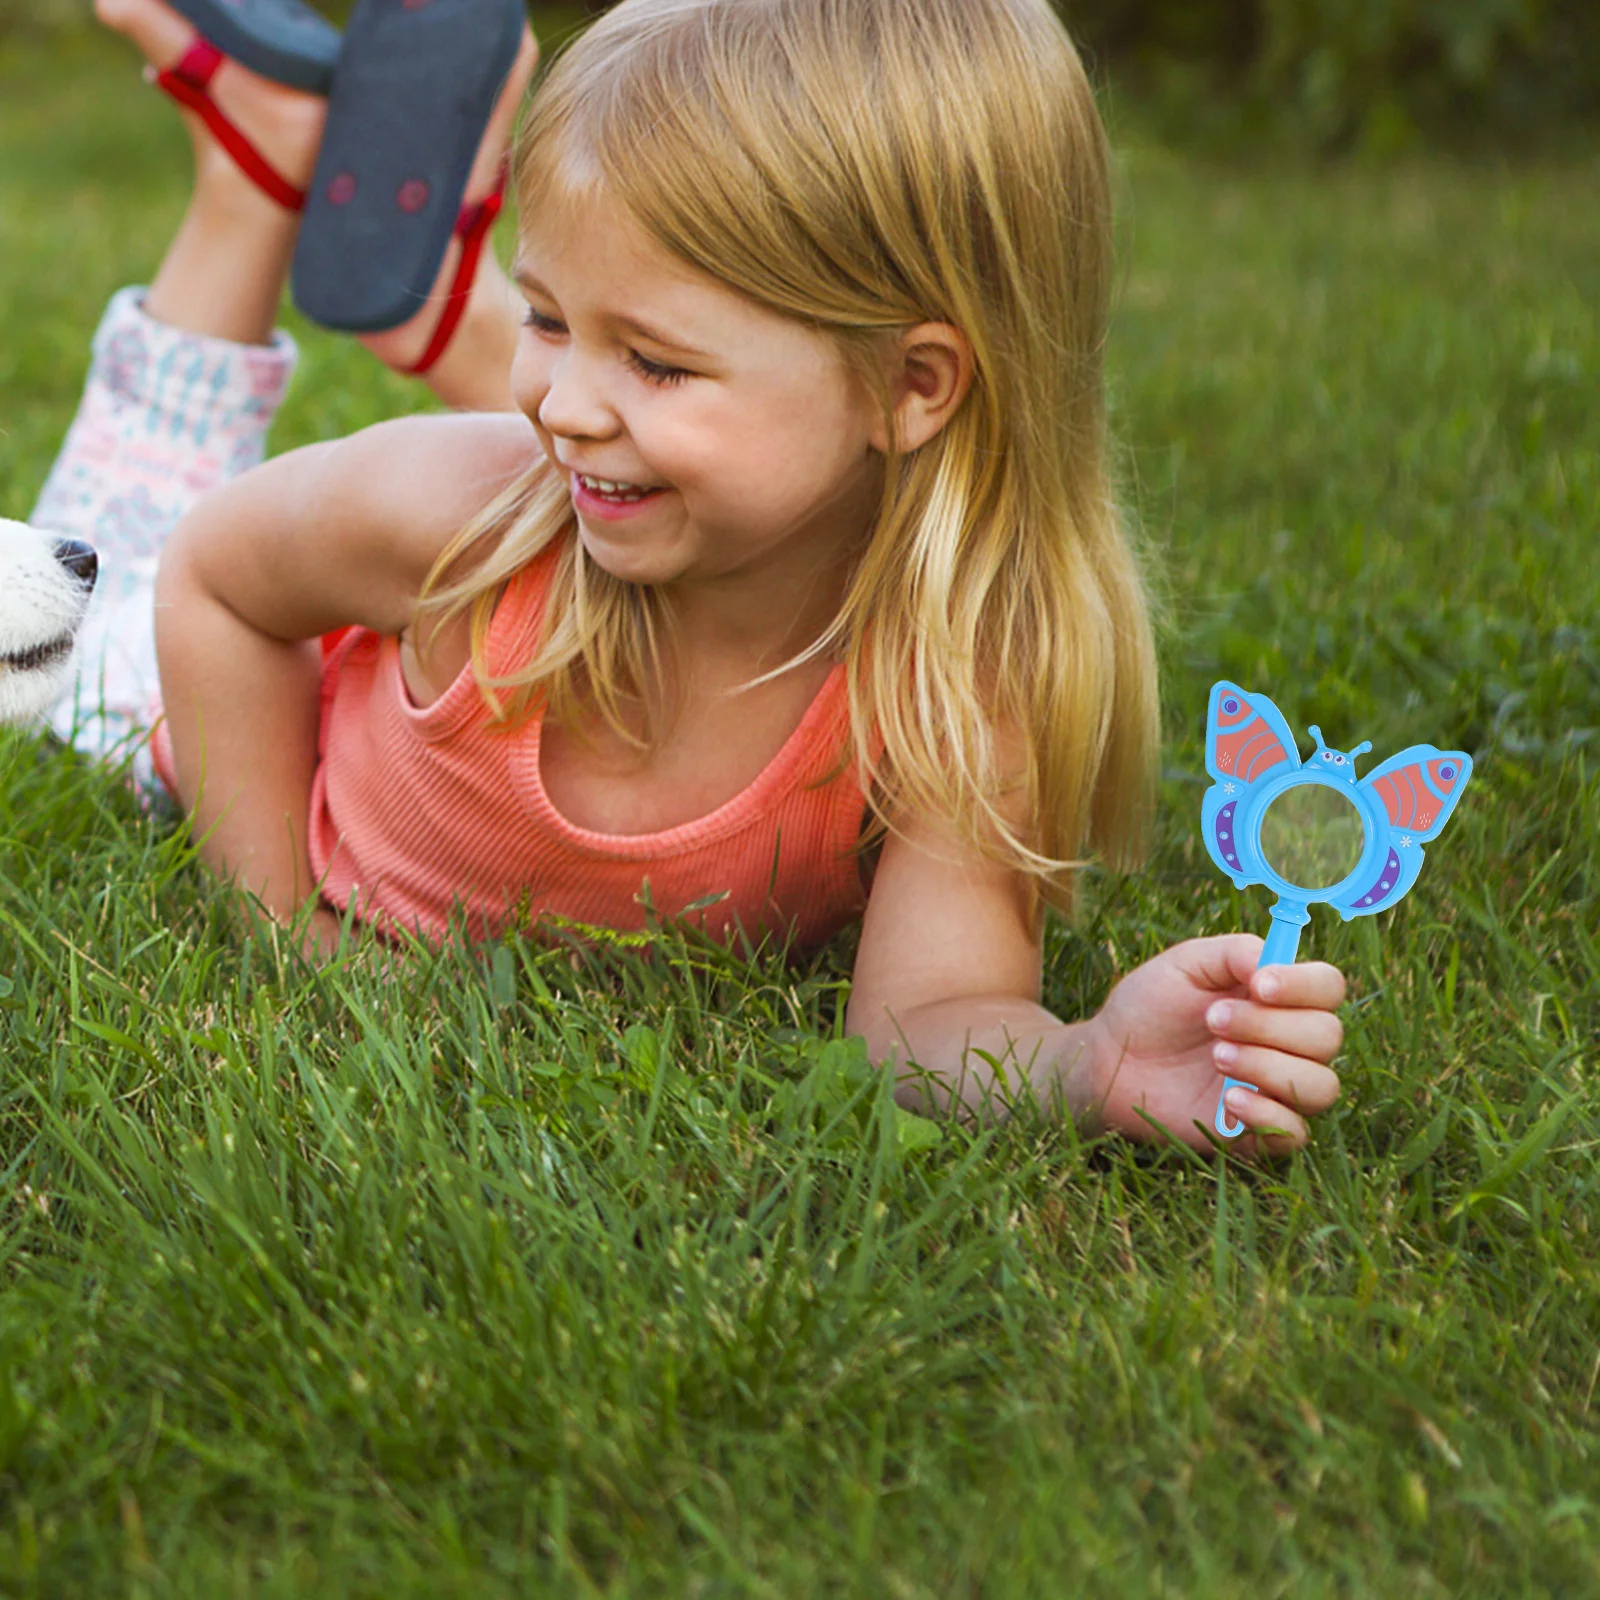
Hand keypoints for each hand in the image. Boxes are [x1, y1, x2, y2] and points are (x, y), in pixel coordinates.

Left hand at [1087, 935, 1344, 1155]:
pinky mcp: (1259, 1131)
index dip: (1304, 985)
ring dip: (1269, 1067)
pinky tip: (1228, 1100)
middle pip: (1327, 1035)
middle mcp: (1289, 1042)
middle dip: (1270, 1026)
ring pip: (1320, 1085)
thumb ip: (1234, 953)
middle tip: (1213, 1020)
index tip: (1259, 986)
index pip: (1328, 987)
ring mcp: (1277, 1088)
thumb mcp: (1186, 964)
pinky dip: (1268, 1115)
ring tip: (1217, 1056)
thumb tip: (1275, 962)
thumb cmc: (1150, 1005)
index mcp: (1279, 996)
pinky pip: (1296, 1132)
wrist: (1109, 1059)